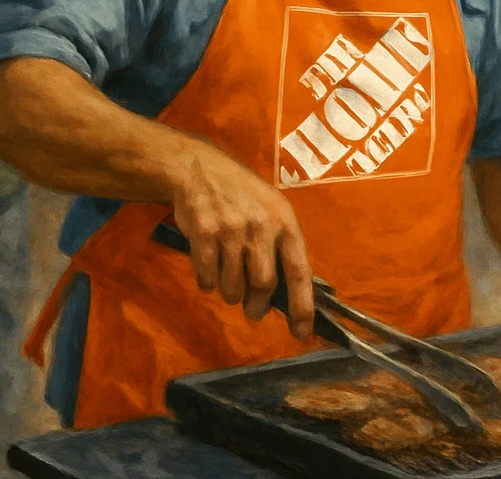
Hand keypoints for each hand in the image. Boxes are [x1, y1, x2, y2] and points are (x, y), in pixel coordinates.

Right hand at [170, 148, 314, 339]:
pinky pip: (207, 279)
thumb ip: (280, 247)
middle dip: (257, 306)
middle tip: (253, 309)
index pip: (299, 270)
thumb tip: (288, 295)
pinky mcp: (203, 235)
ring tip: (227, 275)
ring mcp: (231, 230)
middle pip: (264, 285)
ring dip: (230, 292)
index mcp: (284, 220)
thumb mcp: (271, 209)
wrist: (198, 169)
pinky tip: (208, 263)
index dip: (302, 305)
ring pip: (233, 288)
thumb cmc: (241, 194)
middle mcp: (260, 225)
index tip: (302, 331)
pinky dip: (207, 281)